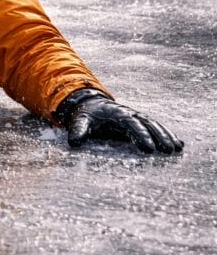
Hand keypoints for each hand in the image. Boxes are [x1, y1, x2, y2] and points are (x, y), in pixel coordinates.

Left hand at [58, 89, 182, 153]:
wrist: (91, 104)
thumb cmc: (86, 115)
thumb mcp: (80, 121)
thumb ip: (78, 131)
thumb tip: (74, 143)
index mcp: (117, 113)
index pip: (131, 123)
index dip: (141, 135)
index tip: (149, 148)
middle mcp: (130, 114)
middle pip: (148, 124)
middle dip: (159, 136)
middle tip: (168, 150)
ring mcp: (137, 117)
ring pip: (155, 126)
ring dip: (167, 136)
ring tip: (177, 149)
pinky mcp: (141, 123)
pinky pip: (156, 128)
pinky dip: (168, 135)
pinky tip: (180, 144)